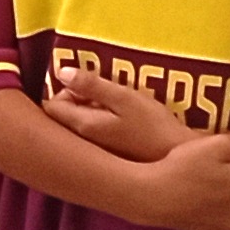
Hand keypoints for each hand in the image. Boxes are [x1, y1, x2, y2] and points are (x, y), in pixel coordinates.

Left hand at [42, 59, 197, 161]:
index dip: (65, 89)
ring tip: (117, 104)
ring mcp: (95, 151)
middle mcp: (83, 143)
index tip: (88, 84)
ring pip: (80, 124)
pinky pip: (94, 134)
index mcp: (83, 126)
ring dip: (92, 110)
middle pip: (64, 116)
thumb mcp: (124, 98)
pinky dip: (102, 122)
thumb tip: (61, 72)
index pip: (52, 106)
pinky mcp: (108, 155)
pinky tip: (123, 119)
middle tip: (103, 93)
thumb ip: (91, 84)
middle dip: (77, 99)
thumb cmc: (153, 126)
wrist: (178, 157)